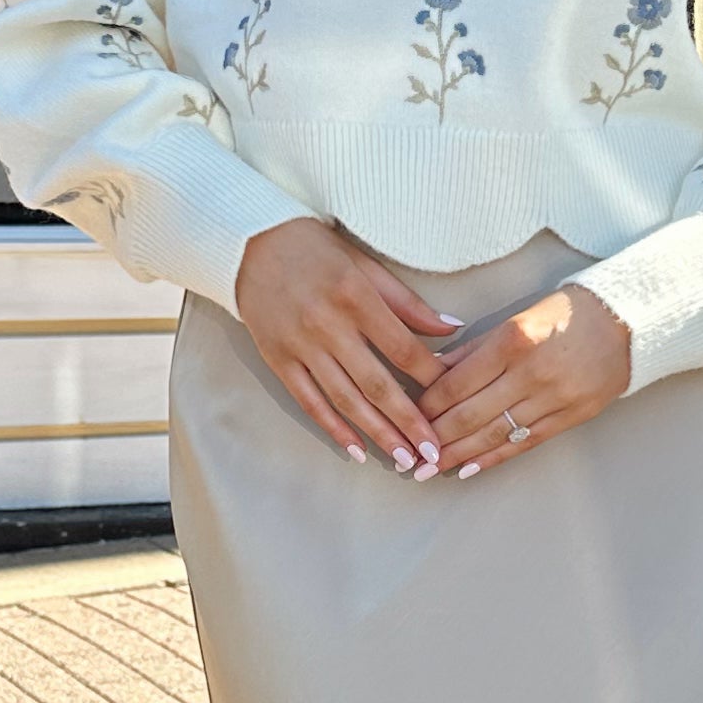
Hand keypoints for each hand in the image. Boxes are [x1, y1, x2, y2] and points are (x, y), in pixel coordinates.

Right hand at [235, 217, 463, 469]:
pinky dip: (333, 427)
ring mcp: (300, 345)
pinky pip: (309, 401)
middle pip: (376, 383)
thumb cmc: (315, 250)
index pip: (402, 348)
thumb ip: (407, 303)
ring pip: (345, 399)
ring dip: (377, 433)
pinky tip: (356, 449)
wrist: (249, 244)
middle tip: (433, 452)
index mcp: (355, 296)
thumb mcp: (365, 265)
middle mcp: (327, 324)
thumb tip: (452, 329)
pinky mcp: (278, 359)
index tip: (452, 400)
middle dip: (408, 422)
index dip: (431, 378)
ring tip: (403, 458)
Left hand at [411, 279, 630, 475]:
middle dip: (436, 437)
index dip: (429, 404)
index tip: (409, 416)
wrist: (627, 320)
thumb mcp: (517, 318)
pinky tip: (470, 468)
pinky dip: (494, 458)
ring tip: (432, 469)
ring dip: (459, 454)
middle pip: (471, 413)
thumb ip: (475, 348)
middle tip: (411, 454)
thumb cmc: (568, 313)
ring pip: (495, 433)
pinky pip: (524, 442)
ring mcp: (553, 397)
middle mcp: (531, 372)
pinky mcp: (571, 416)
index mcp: (513, 341)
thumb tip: (434, 371)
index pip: (457, 381)